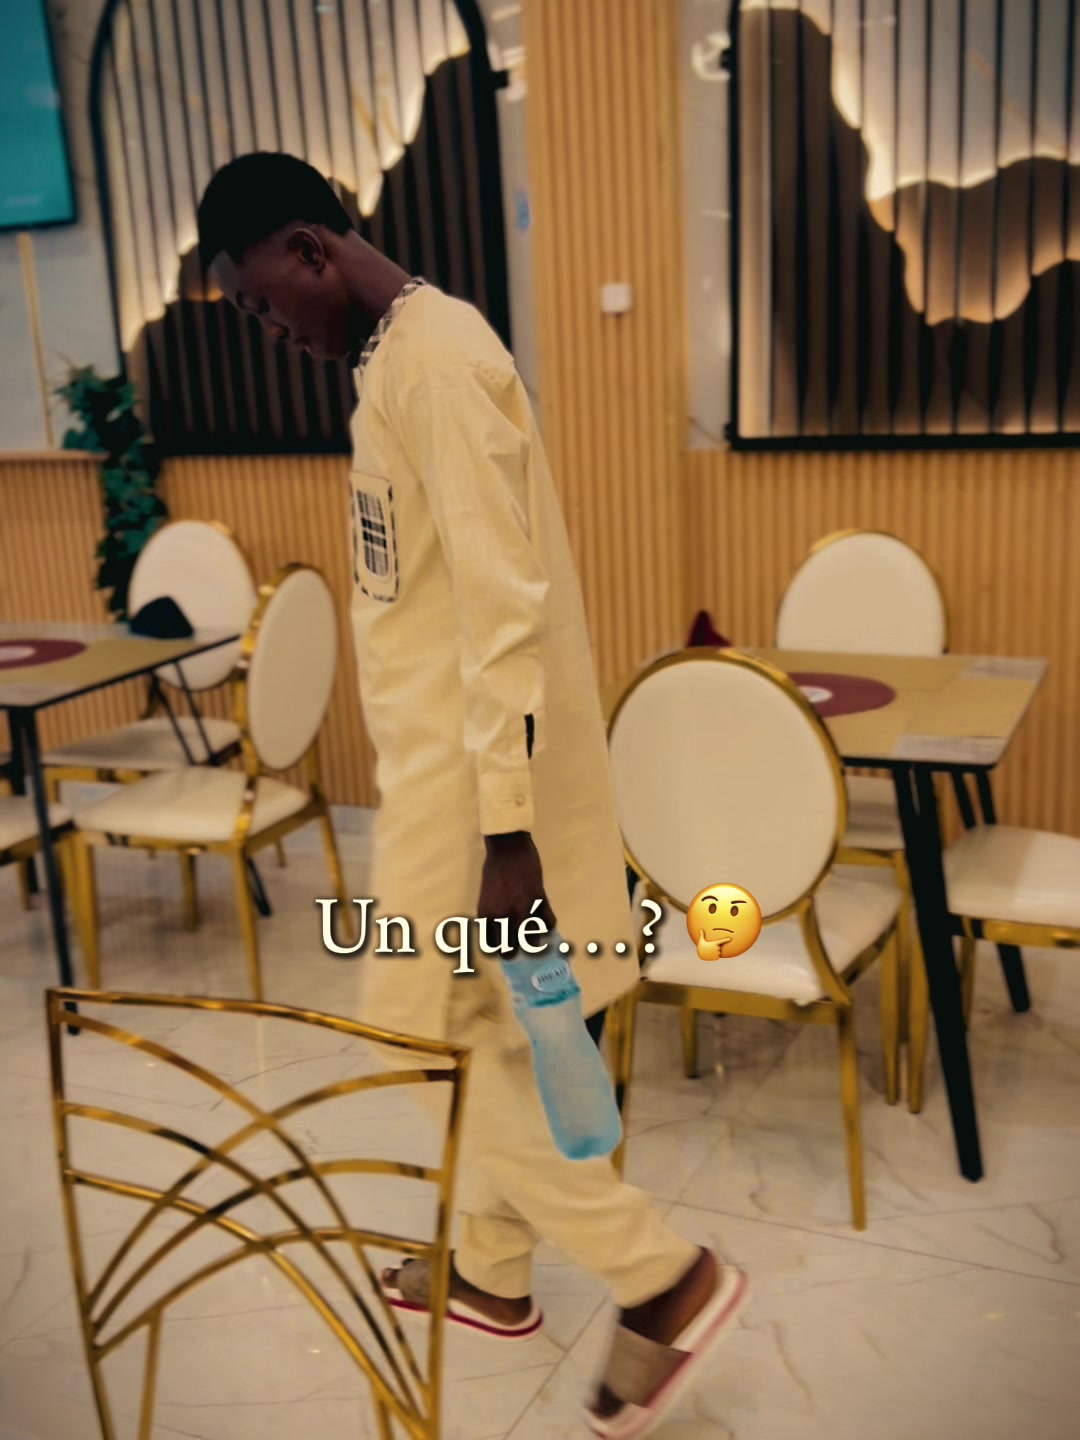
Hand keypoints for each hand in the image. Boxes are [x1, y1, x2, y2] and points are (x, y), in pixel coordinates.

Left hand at [478, 831, 556, 955]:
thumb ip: (494, 915)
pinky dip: (549, 923)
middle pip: (510, 952)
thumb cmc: (495, 869)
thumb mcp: (487, 897)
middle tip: (523, 938)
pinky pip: (548, 923)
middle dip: (517, 948)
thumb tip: (504, 931)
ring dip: (535, 938)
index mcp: (486, 916)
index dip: (501, 947)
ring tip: (537, 928)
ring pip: (532, 943)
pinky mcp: (538, 901)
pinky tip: (546, 916)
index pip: (491, 947)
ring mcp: (521, 911)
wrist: (508, 848)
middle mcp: (502, 918)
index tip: (508, 943)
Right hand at [695, 931, 723, 961]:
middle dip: (715, 948)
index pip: (722, 941)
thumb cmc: (701, 946)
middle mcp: (717, 948)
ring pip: (719, 953)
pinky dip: (715, 957)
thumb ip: (702, 935)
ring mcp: (717, 953)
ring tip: (710, 952)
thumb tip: (700, 929)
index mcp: (714, 943)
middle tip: (710, 949)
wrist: (700, 954)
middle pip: (719, 948)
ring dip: (715, 953)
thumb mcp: (701, 940)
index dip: (726, 939)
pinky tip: (711, 956)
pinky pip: (718, 957)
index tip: (730, 939)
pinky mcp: (717, 958)